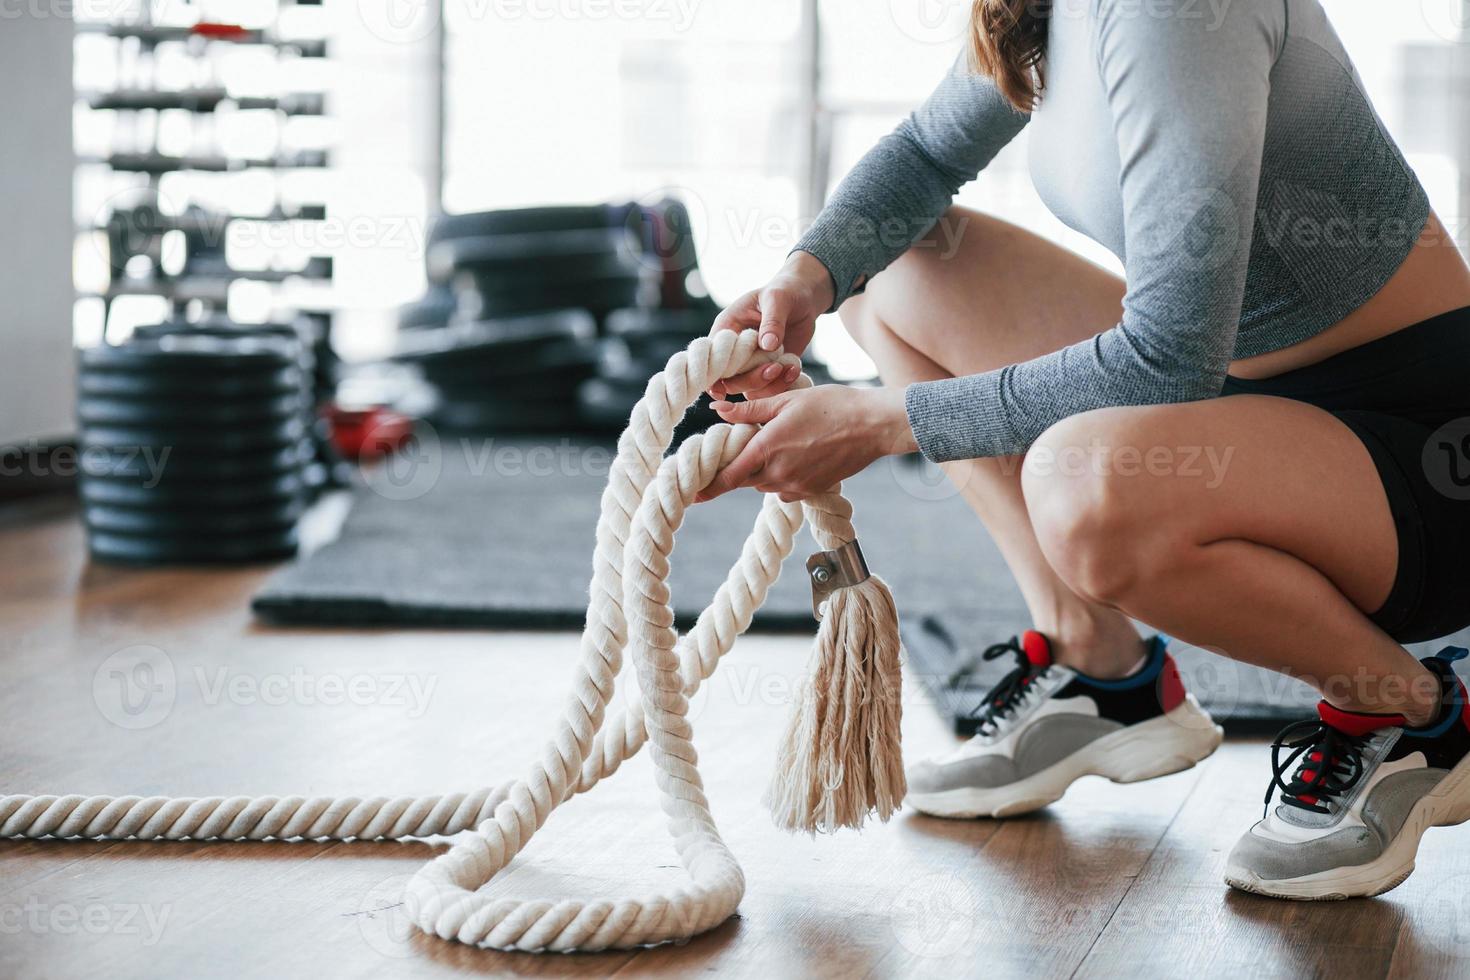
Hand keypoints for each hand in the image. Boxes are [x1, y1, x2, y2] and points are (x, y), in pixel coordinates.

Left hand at [695, 385, 916, 502]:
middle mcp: (779, 473)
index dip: (707, 487)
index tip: (690, 495)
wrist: (873, 426)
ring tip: (778, 443)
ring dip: (762, 470)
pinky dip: (782, 476)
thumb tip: (716, 410)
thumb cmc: (831, 406)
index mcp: (767, 449)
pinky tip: (797, 454)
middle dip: (739, 467)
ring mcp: (797, 485)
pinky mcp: (812, 491)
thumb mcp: (786, 400)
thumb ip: (749, 410)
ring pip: (765, 483)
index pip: (728, 477)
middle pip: (745, 479)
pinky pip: (785, 489)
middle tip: (742, 448)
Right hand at [706, 251, 834, 401]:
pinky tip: (795, 370)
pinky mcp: (769, 369)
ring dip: (769, 385)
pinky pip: (769, 388)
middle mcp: (735, 350)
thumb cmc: (784, 292)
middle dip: (751, 379)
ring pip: (749, 388)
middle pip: (729, 380)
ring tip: (789, 368)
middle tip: (774, 368)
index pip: (711, 357)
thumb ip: (772, 321)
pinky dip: (782, 385)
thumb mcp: (777, 299)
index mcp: (727, 329)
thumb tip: (767, 345)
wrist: (804, 299)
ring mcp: (752, 362)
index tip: (721, 390)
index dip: (712, 376)